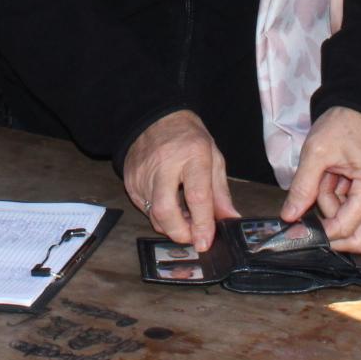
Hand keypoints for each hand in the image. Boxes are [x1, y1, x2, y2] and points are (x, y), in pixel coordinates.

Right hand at [122, 110, 238, 250]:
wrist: (155, 118)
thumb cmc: (188, 138)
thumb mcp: (213, 157)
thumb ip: (221, 192)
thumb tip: (230, 219)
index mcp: (192, 155)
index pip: (197, 196)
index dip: (202, 224)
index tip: (205, 241)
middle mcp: (164, 164)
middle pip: (166, 211)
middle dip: (180, 233)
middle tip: (193, 237)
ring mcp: (143, 173)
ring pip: (153, 215)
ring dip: (171, 225)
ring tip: (185, 217)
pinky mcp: (130, 181)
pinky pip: (144, 209)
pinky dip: (159, 215)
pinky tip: (170, 204)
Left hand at [281, 107, 360, 252]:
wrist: (360, 107)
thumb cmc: (342, 124)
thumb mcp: (316, 153)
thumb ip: (302, 187)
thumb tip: (289, 217)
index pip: (347, 227)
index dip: (321, 233)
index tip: (298, 231)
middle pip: (360, 238)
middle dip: (332, 229)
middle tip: (309, 216)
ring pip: (355, 224)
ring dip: (332, 207)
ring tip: (325, 177)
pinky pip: (356, 210)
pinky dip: (339, 199)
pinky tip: (333, 178)